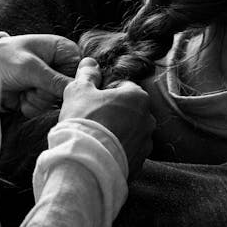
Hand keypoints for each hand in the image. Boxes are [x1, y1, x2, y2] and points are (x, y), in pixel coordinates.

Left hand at [0, 33, 80, 116]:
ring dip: (35, 99)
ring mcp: (48, 83)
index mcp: (61, 50)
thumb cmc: (4, 59)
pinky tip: (18, 96)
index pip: (80, 70)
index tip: (49, 81)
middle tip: (29, 83)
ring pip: (54, 102)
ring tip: (22, 88)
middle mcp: (58, 66)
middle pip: (66, 90)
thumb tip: (77, 90)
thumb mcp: (30, 68)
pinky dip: (29, 106)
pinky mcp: (38, 96)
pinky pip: (42, 109)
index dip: (67, 80)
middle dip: (45, 92)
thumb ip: (54, 80)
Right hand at [60, 57, 154, 174]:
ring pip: (130, 133)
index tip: (92, 102)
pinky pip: (129, 153)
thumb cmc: (83, 121)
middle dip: (114, 114)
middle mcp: (148, 120)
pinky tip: (101, 154)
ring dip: (117, 134)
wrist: (84, 163)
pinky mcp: (140, 164)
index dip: (105, 93)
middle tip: (93, 121)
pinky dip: (118, 153)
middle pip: (129, 111)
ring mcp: (146, 144)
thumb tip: (90, 63)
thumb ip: (87, 74)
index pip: (123, 87)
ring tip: (96, 140)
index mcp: (138, 97)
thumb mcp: (79, 90)